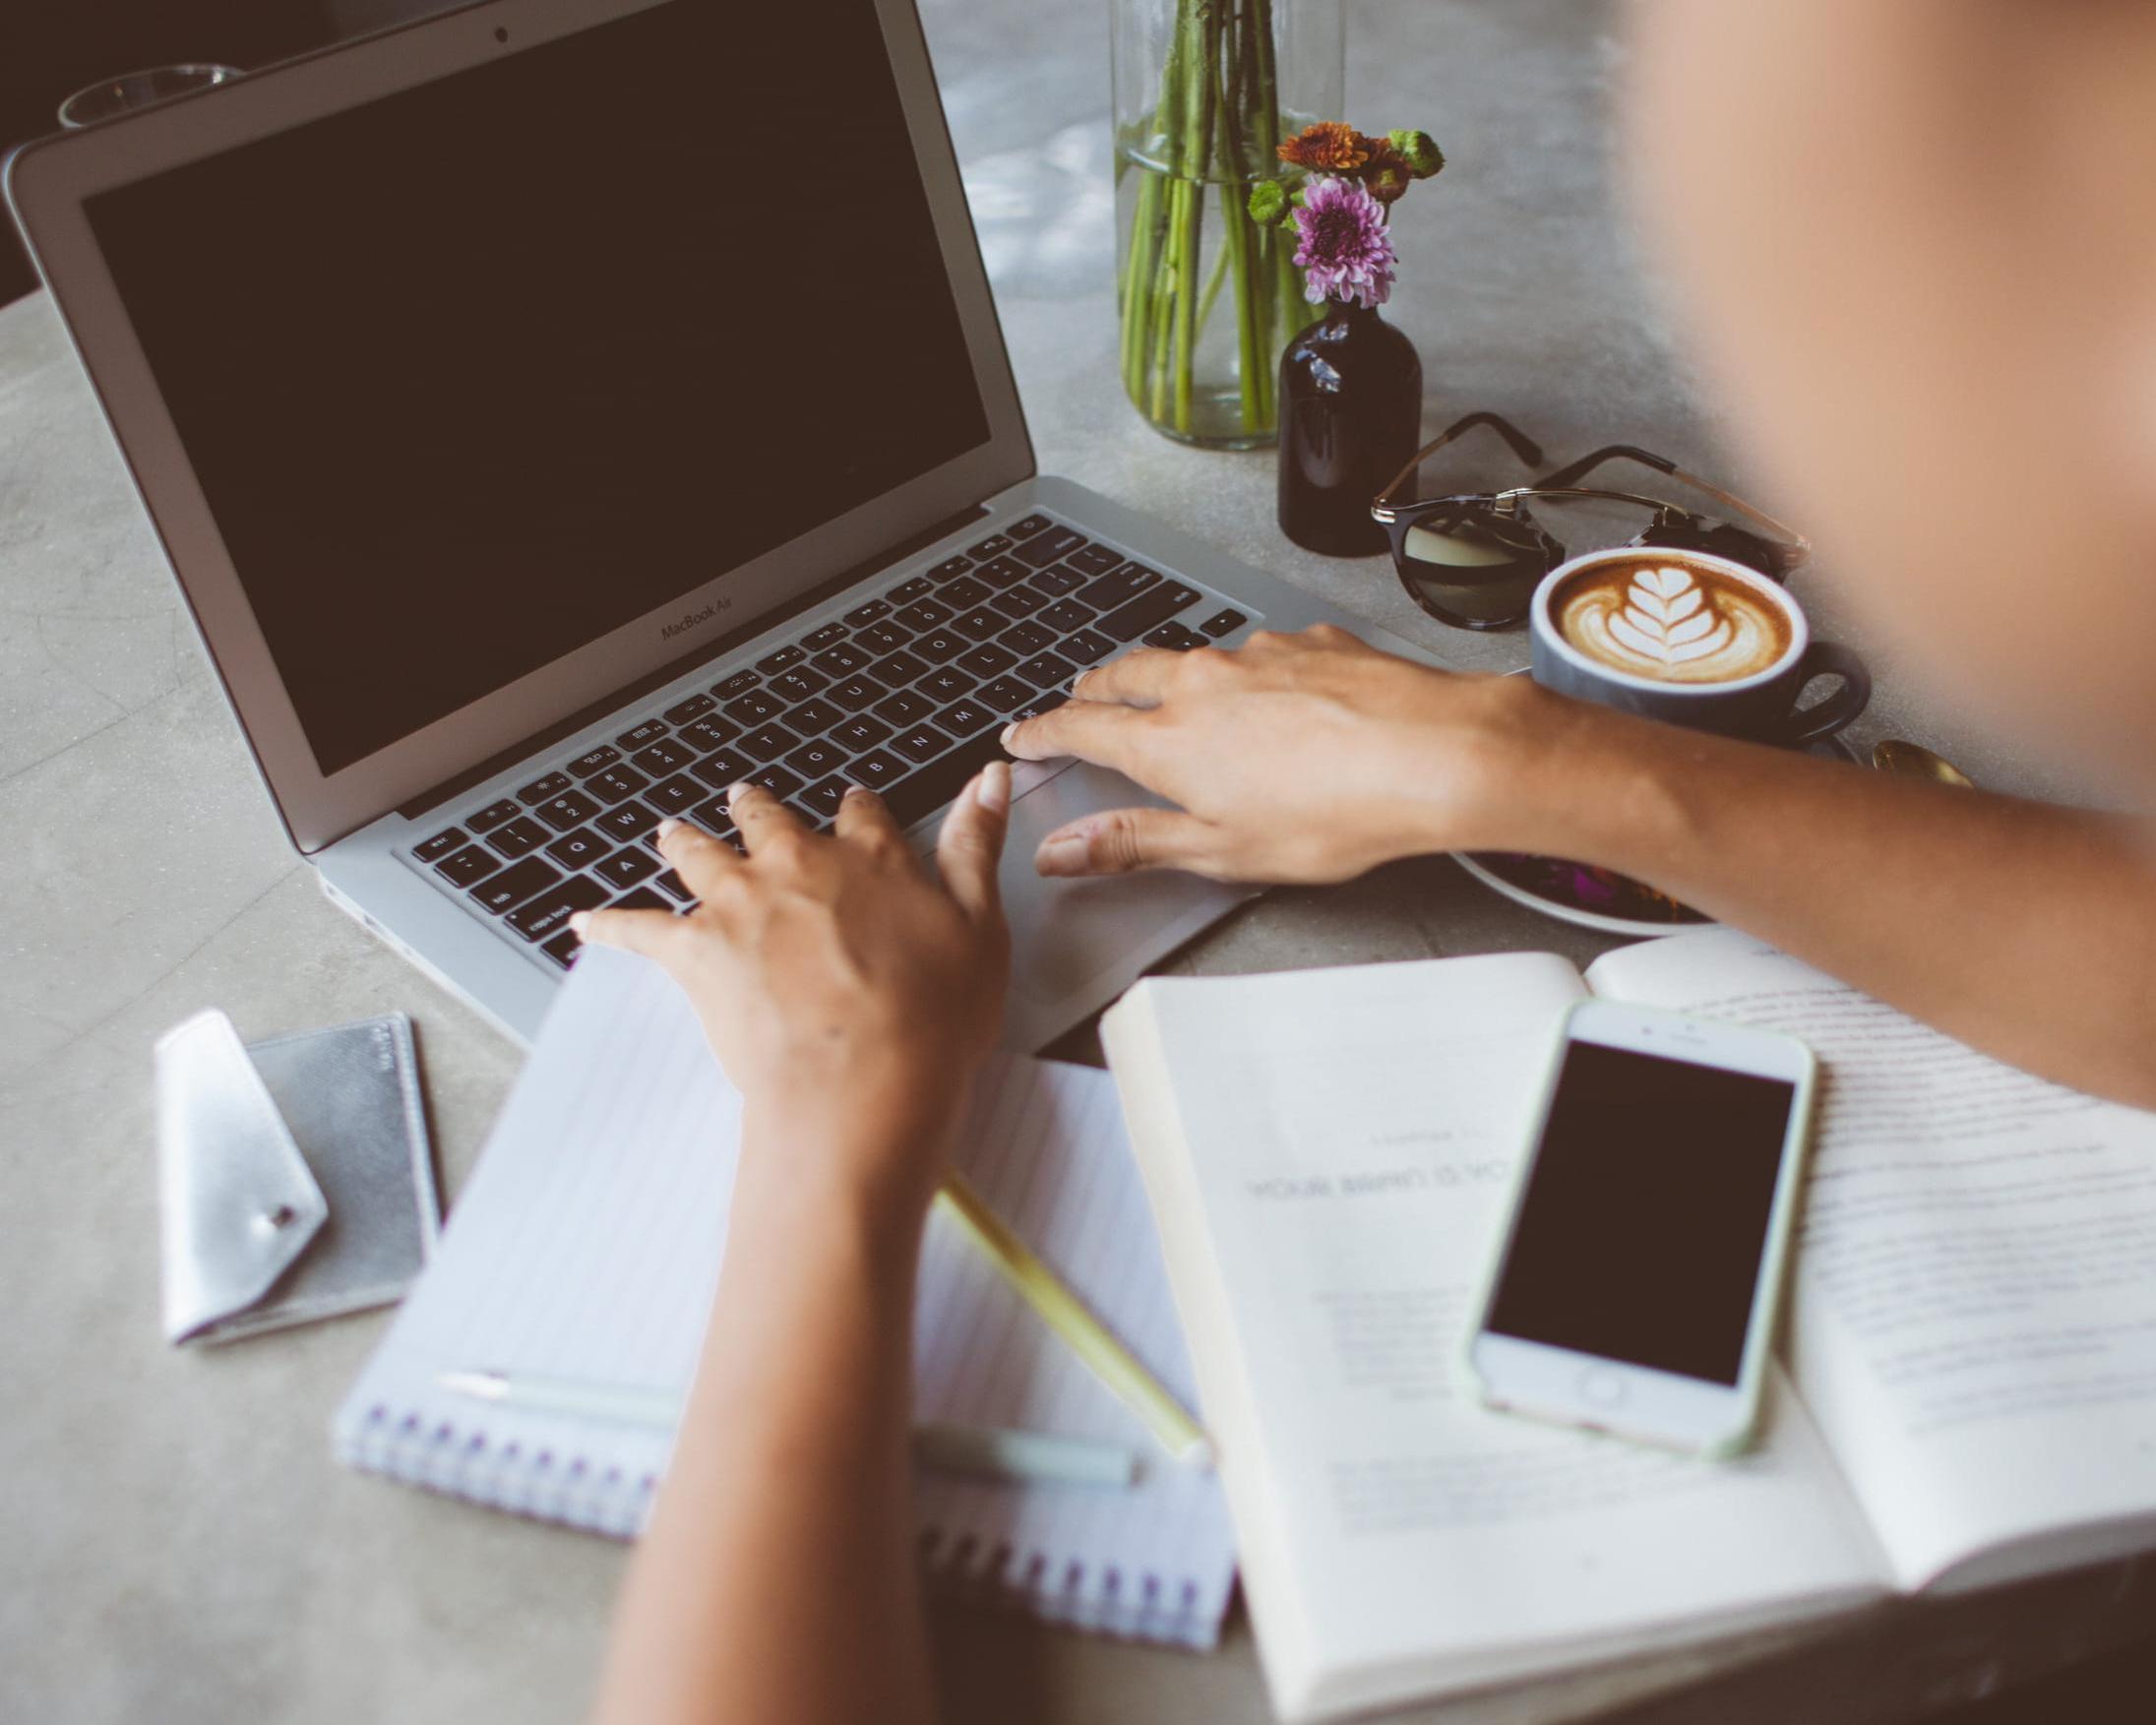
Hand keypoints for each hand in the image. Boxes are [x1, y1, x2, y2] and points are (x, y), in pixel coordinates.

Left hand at [571, 768, 1010, 1190]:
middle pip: (768, 820)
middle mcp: (799, 866)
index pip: (861, 815)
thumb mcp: (981, 928)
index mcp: (871, 859)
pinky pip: (639, 929)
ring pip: (700, 855)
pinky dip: (610, 924)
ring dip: (684, 841)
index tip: (852, 803)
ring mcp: (741, 904)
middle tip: (746, 801)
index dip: (856, 809)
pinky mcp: (696, 951)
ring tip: (670, 832)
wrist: (861, 1081)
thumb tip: (989, 780)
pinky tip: (586, 921)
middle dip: (756, 809)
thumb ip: (976, 848)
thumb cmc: (931, 1020)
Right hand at [1001, 625, 1567, 882]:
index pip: (1080, 726)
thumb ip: (1134, 844)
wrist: (1433, 755)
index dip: (1043, 732)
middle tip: (1079, 698)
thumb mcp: (1220, 850)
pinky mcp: (1311, 642)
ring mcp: (1258, 655)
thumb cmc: (1336, 812)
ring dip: (1174, 676)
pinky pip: (1262, 653)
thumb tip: (1063, 852)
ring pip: (1195, 658)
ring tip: (1178, 698)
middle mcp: (1203, 683)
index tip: (1022, 736)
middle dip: (1094, 687)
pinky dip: (1249, 673)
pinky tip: (1277, 699)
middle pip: (1125, 673)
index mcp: (1168, 740)